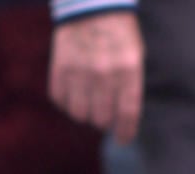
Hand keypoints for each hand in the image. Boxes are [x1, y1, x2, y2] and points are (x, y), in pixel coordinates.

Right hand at [50, 11, 143, 142]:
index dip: (125, 132)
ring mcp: (79, 72)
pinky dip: (67, 100)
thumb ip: (129, 88)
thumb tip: (121, 121)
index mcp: (128, 69)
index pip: (127, 114)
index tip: (123, 140)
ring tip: (87, 100)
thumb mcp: (134, 57)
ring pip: (79, 114)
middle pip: (101, 119)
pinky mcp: (60, 69)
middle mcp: (104, 73)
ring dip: (84, 112)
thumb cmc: (118, 34)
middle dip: (103, 121)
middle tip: (104, 113)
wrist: (92, 5)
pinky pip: (60, 101)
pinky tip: (73, 89)